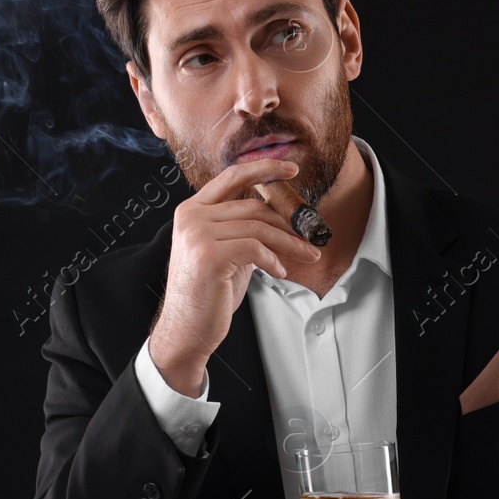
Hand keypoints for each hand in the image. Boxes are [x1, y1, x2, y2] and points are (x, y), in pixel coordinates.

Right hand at [150, 157, 323, 393]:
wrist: (187, 329)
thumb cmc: (209, 292)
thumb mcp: (226, 251)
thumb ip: (242, 229)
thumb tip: (280, 216)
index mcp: (192, 210)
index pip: (231, 176)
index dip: (264, 168)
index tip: (291, 168)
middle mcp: (191, 217)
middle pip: (253, 207)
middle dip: (288, 223)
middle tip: (311, 237)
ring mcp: (197, 235)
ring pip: (259, 228)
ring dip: (290, 243)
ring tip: (307, 255)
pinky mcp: (208, 255)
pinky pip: (255, 248)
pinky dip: (273, 259)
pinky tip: (279, 272)